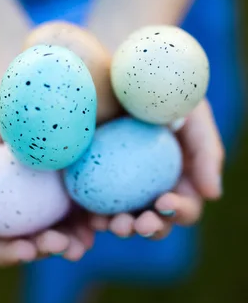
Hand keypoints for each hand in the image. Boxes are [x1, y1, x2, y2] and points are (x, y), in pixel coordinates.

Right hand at [0, 85, 94, 265]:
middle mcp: (32, 211)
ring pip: (73, 227)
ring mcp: (60, 195)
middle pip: (42, 242)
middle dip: (51, 249)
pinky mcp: (85, 174)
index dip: (12, 254)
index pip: (3, 246)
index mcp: (1, 213)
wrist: (9, 78)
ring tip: (85, 241)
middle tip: (59, 244)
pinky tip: (110, 214)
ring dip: (80, 238)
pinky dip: (103, 212)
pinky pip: (96, 199)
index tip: (23, 249)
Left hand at [89, 99, 223, 239]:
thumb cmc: (164, 93)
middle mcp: (154, 190)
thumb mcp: (191, 113)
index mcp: (181, 179)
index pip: (186, 206)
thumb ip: (206, 150)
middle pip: (156, 221)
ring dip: (122, 228)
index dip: (179, 211)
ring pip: (126, 221)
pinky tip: (90, 217)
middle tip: (138, 223)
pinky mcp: (95, 184)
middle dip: (149, 227)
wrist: (121, 75)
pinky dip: (95, 216)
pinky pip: (96, 207)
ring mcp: (124, 190)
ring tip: (111, 224)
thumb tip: (213, 194)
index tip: (164, 201)